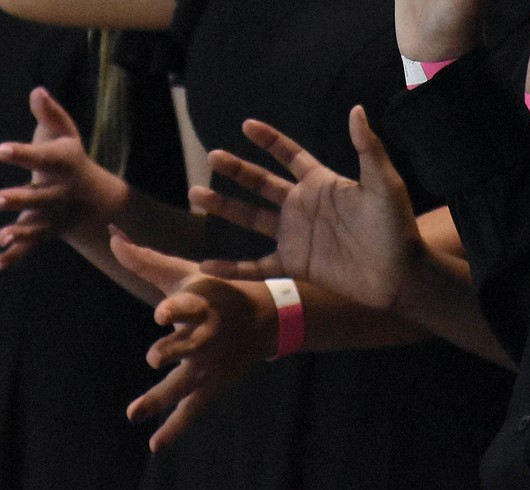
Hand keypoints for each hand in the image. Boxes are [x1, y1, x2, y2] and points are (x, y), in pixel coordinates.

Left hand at [0, 87, 124, 265]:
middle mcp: (59, 193)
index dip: (22, 154)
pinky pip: (28, 248)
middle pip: (38, 197)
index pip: (43, 158)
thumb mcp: (64, 133)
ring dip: (17, 232)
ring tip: (0, 236)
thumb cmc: (68, 157)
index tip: (0, 150)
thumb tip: (36, 91)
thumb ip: (50, 114)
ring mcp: (52, 217)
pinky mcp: (42, 234)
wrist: (90, 198)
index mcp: (63, 164)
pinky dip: (13, 257)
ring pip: (34, 226)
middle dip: (18, 199)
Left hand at [109, 231, 274, 452]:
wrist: (267, 317)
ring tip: (134, 412)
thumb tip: (112, 235)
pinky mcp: (212, 385)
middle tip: (155, 356)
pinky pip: (192, 409)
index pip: (189, 305)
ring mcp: (209, 363)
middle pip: (188, 345)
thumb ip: (145, 259)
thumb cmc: (216, 290)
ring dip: (161, 396)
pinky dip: (174, 428)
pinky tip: (155, 445)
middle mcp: (207, 334)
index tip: (161, 314)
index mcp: (203, 303)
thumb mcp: (187, 272)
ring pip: (184, 382)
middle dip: (172, 350)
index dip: (175, 309)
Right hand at [191, 106, 422, 311]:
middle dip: (237, 170)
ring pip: (251, 218)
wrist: (400, 273)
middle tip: (211, 156)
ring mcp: (296, 236)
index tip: (247, 124)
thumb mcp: (382, 182)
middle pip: (262, 183)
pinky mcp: (295, 265)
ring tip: (196, 195)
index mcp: (322, 183)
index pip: (290, 155)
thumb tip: (357, 109)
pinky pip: (257, 266)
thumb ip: (367, 147)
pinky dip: (232, 268)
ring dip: (225, 208)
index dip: (270, 140)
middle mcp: (304, 206)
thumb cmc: (395, 225)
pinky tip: (206, 265)